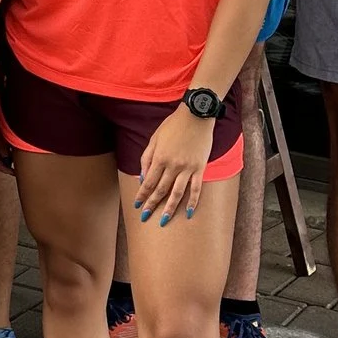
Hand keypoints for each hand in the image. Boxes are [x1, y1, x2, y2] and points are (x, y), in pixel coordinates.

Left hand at [132, 105, 215, 226]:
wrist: (196, 116)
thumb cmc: (173, 126)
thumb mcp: (154, 138)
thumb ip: (146, 158)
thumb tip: (143, 177)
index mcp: (159, 158)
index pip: (149, 182)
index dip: (142, 194)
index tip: (137, 205)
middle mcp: (172, 165)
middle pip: (161, 190)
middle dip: (152, 205)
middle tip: (146, 217)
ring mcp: (187, 168)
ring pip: (177, 193)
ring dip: (170, 209)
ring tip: (164, 221)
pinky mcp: (200, 168)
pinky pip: (196, 188)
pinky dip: (193, 202)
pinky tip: (189, 213)